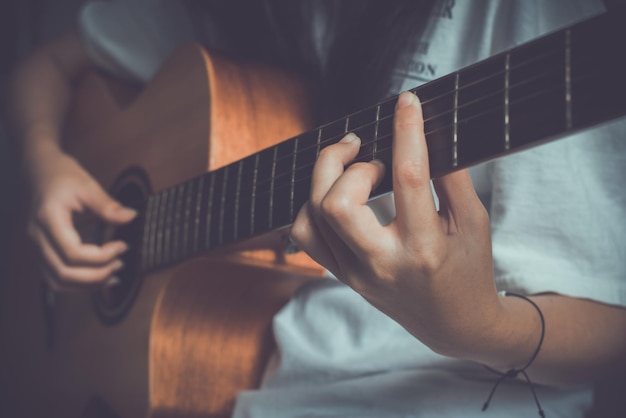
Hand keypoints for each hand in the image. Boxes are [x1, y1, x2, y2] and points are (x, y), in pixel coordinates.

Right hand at [24, 145, 135, 290]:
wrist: (39, 171)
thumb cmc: (62, 175)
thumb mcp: (87, 184)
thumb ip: (107, 205)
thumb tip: (131, 217)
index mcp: (49, 220)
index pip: (72, 253)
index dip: (101, 256)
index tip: (122, 246)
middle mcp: (38, 238)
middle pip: (63, 273)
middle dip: (96, 275)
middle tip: (120, 264)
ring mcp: (38, 247)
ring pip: (57, 281)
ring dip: (87, 284)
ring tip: (113, 275)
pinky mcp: (43, 252)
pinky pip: (56, 277)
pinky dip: (77, 284)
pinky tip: (99, 277)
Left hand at [292, 92, 502, 358]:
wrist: (454, 325)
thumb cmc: (469, 272)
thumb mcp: (474, 223)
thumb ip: (452, 178)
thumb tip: (426, 134)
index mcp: (424, 247)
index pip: (409, 177)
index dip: (407, 131)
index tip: (406, 102)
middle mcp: (382, 263)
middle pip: (337, 202)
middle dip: (344, 161)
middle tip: (366, 151)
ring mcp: (356, 273)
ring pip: (312, 216)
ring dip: (325, 178)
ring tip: (353, 167)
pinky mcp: (343, 276)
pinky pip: (305, 236)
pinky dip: (311, 205)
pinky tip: (335, 194)